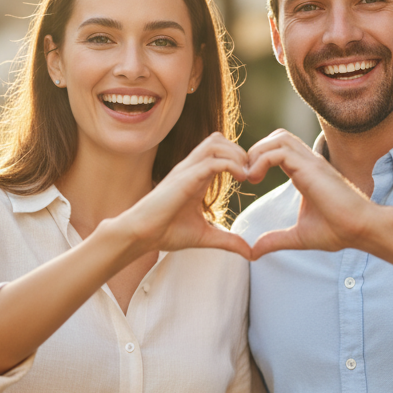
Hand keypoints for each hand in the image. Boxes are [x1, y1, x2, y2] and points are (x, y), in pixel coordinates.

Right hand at [117, 132, 250, 257]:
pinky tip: (240, 178)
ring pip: (215, 143)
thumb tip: (250, 253)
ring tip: (246, 175)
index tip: (252, 179)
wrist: (141, 235)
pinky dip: (231, 164)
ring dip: (236, 154)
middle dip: (240, 152)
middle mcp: (191, 168)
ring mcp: (186, 171)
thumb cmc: (166, 232)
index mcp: (196, 176)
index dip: (239, 158)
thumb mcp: (205, 236)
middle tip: (251, 174)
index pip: (219, 150)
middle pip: (218, 139)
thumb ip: (228, 240)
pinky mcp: (184, 178)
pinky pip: (212, 161)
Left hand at [244, 129, 377, 257]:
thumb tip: (253, 253)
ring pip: (278, 138)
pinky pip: (279, 152)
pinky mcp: (311, 168)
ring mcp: (311, 163)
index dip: (258, 159)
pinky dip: (261, 160)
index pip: (278, 150)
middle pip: (277, 137)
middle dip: (255, 151)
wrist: (361, 230)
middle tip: (246, 177)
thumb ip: (275, 240)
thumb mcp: (298, 237)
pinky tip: (256, 179)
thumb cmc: (338, 231)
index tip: (248, 182)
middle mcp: (308, 163)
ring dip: (257, 153)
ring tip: (250, 177)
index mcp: (305, 173)